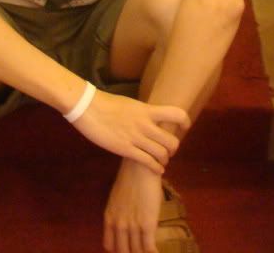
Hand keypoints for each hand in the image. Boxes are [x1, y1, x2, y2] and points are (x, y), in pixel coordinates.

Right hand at [71, 89, 188, 173]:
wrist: (88, 108)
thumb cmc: (106, 103)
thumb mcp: (131, 104)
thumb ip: (143, 113)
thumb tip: (151, 119)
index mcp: (147, 110)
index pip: (176, 114)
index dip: (185, 122)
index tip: (184, 127)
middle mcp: (146, 125)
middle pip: (172, 141)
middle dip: (173, 148)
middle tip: (169, 150)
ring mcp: (136, 138)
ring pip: (162, 154)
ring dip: (164, 159)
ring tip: (162, 160)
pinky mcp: (126, 149)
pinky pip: (148, 162)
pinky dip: (156, 168)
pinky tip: (157, 169)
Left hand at [103, 160, 163, 252]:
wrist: (141, 167)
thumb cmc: (131, 178)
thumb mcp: (118, 198)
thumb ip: (119, 212)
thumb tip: (126, 222)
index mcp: (109, 218)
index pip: (109, 245)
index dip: (118, 250)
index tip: (126, 249)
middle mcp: (118, 224)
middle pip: (122, 251)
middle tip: (139, 250)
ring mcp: (132, 226)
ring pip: (136, 251)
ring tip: (149, 251)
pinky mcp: (147, 224)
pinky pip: (149, 247)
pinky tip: (157, 252)